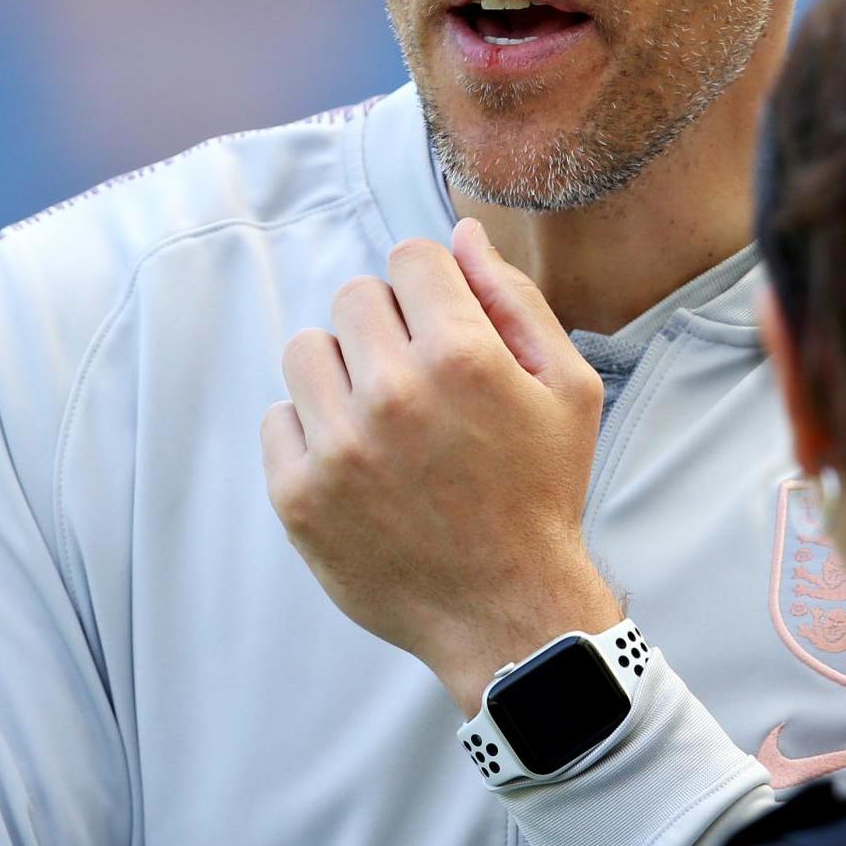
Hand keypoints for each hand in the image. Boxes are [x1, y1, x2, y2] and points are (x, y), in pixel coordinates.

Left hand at [261, 219, 621, 712]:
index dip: (433, 286)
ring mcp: (338, 446)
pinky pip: (278, 418)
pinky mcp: (298, 495)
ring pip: (307, 349)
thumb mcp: (567, 388)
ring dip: (343, 371)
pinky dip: (313, 431)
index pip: (410, 258)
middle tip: (420, 379)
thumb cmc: (542, 493)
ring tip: (382, 417)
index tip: (446, 326)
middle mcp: (393, 393)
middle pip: (354, 296)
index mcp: (463, 357)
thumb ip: (514, 301)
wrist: (507, 610)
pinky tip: (359, 461)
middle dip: (389, 325)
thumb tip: (462, 235)